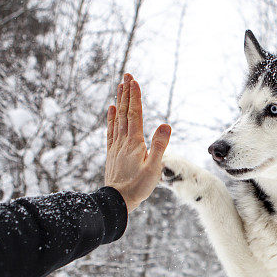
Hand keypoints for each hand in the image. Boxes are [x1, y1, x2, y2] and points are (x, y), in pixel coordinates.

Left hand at [105, 73, 170, 212]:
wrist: (117, 201)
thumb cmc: (138, 186)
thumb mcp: (154, 168)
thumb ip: (159, 146)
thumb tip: (165, 125)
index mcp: (135, 143)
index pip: (135, 114)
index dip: (135, 97)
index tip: (134, 81)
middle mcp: (123, 141)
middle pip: (124, 112)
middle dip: (126, 93)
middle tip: (126, 75)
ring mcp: (116, 146)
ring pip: (117, 118)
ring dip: (119, 101)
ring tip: (120, 87)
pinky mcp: (112, 152)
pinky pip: (111, 130)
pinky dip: (111, 118)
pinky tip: (111, 110)